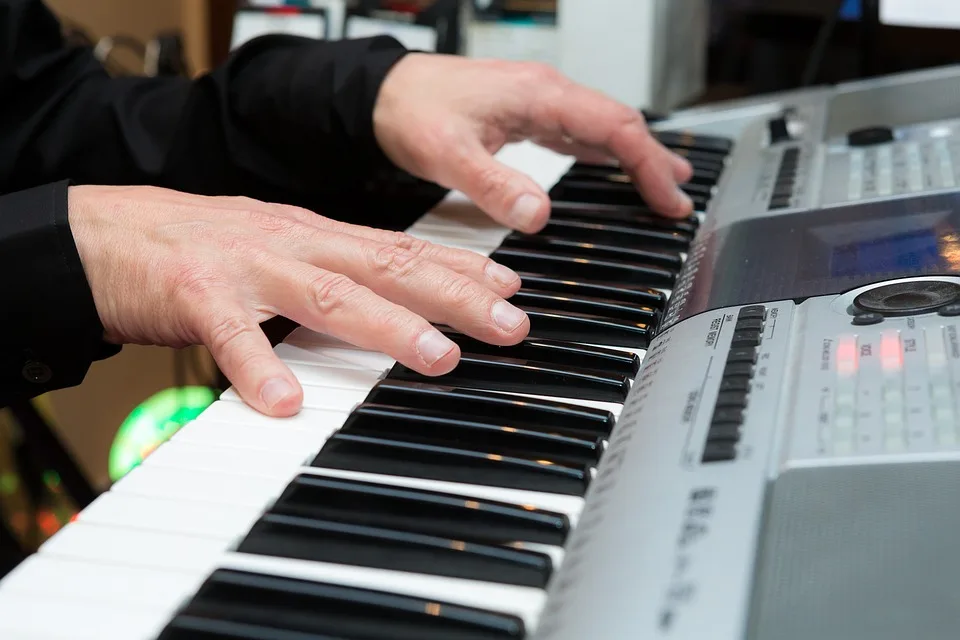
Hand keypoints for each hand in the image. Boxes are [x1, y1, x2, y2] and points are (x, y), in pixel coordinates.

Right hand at [68, 185, 528, 416]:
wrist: (102, 230)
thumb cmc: (200, 247)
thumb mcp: (280, 251)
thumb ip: (334, 273)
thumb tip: (397, 301)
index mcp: (314, 235)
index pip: (402, 249)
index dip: (460, 267)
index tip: (511, 287)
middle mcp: (292, 243)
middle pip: (387, 266)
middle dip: (454, 296)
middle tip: (508, 324)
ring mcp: (246, 265)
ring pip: (328, 294)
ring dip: (387, 326)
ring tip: (436, 356)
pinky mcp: (193, 294)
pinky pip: (229, 337)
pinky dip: (258, 368)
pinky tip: (285, 403)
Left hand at [373, 54, 694, 233]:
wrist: (382, 93)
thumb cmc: (412, 111)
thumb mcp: (449, 154)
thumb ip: (495, 185)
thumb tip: (538, 214)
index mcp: (540, 95)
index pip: (615, 127)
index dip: (649, 165)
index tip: (668, 200)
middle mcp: (546, 93)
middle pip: (619, 124)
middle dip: (654, 161)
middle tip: (678, 200)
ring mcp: (537, 102)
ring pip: (602, 126)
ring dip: (635, 155)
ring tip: (663, 184)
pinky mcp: (524, 114)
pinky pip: (578, 131)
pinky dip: (605, 152)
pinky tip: (611, 166)